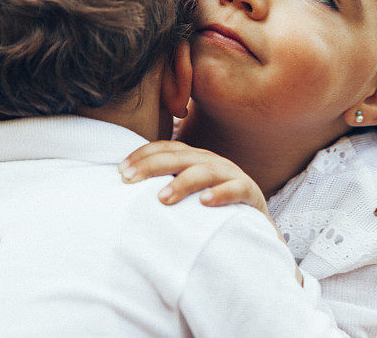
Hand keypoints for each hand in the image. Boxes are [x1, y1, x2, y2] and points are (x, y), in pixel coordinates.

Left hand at [119, 141, 268, 215]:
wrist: (256, 227)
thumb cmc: (212, 211)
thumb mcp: (187, 196)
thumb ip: (163, 188)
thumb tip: (124, 191)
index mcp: (194, 159)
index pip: (166, 148)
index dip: (142, 155)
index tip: (120, 171)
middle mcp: (211, 162)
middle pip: (180, 156)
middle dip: (153, 166)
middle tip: (129, 180)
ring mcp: (231, 175)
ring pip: (205, 171)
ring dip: (183, 182)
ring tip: (162, 198)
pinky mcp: (250, 192)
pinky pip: (236, 189)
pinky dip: (220, 193)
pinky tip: (204, 202)